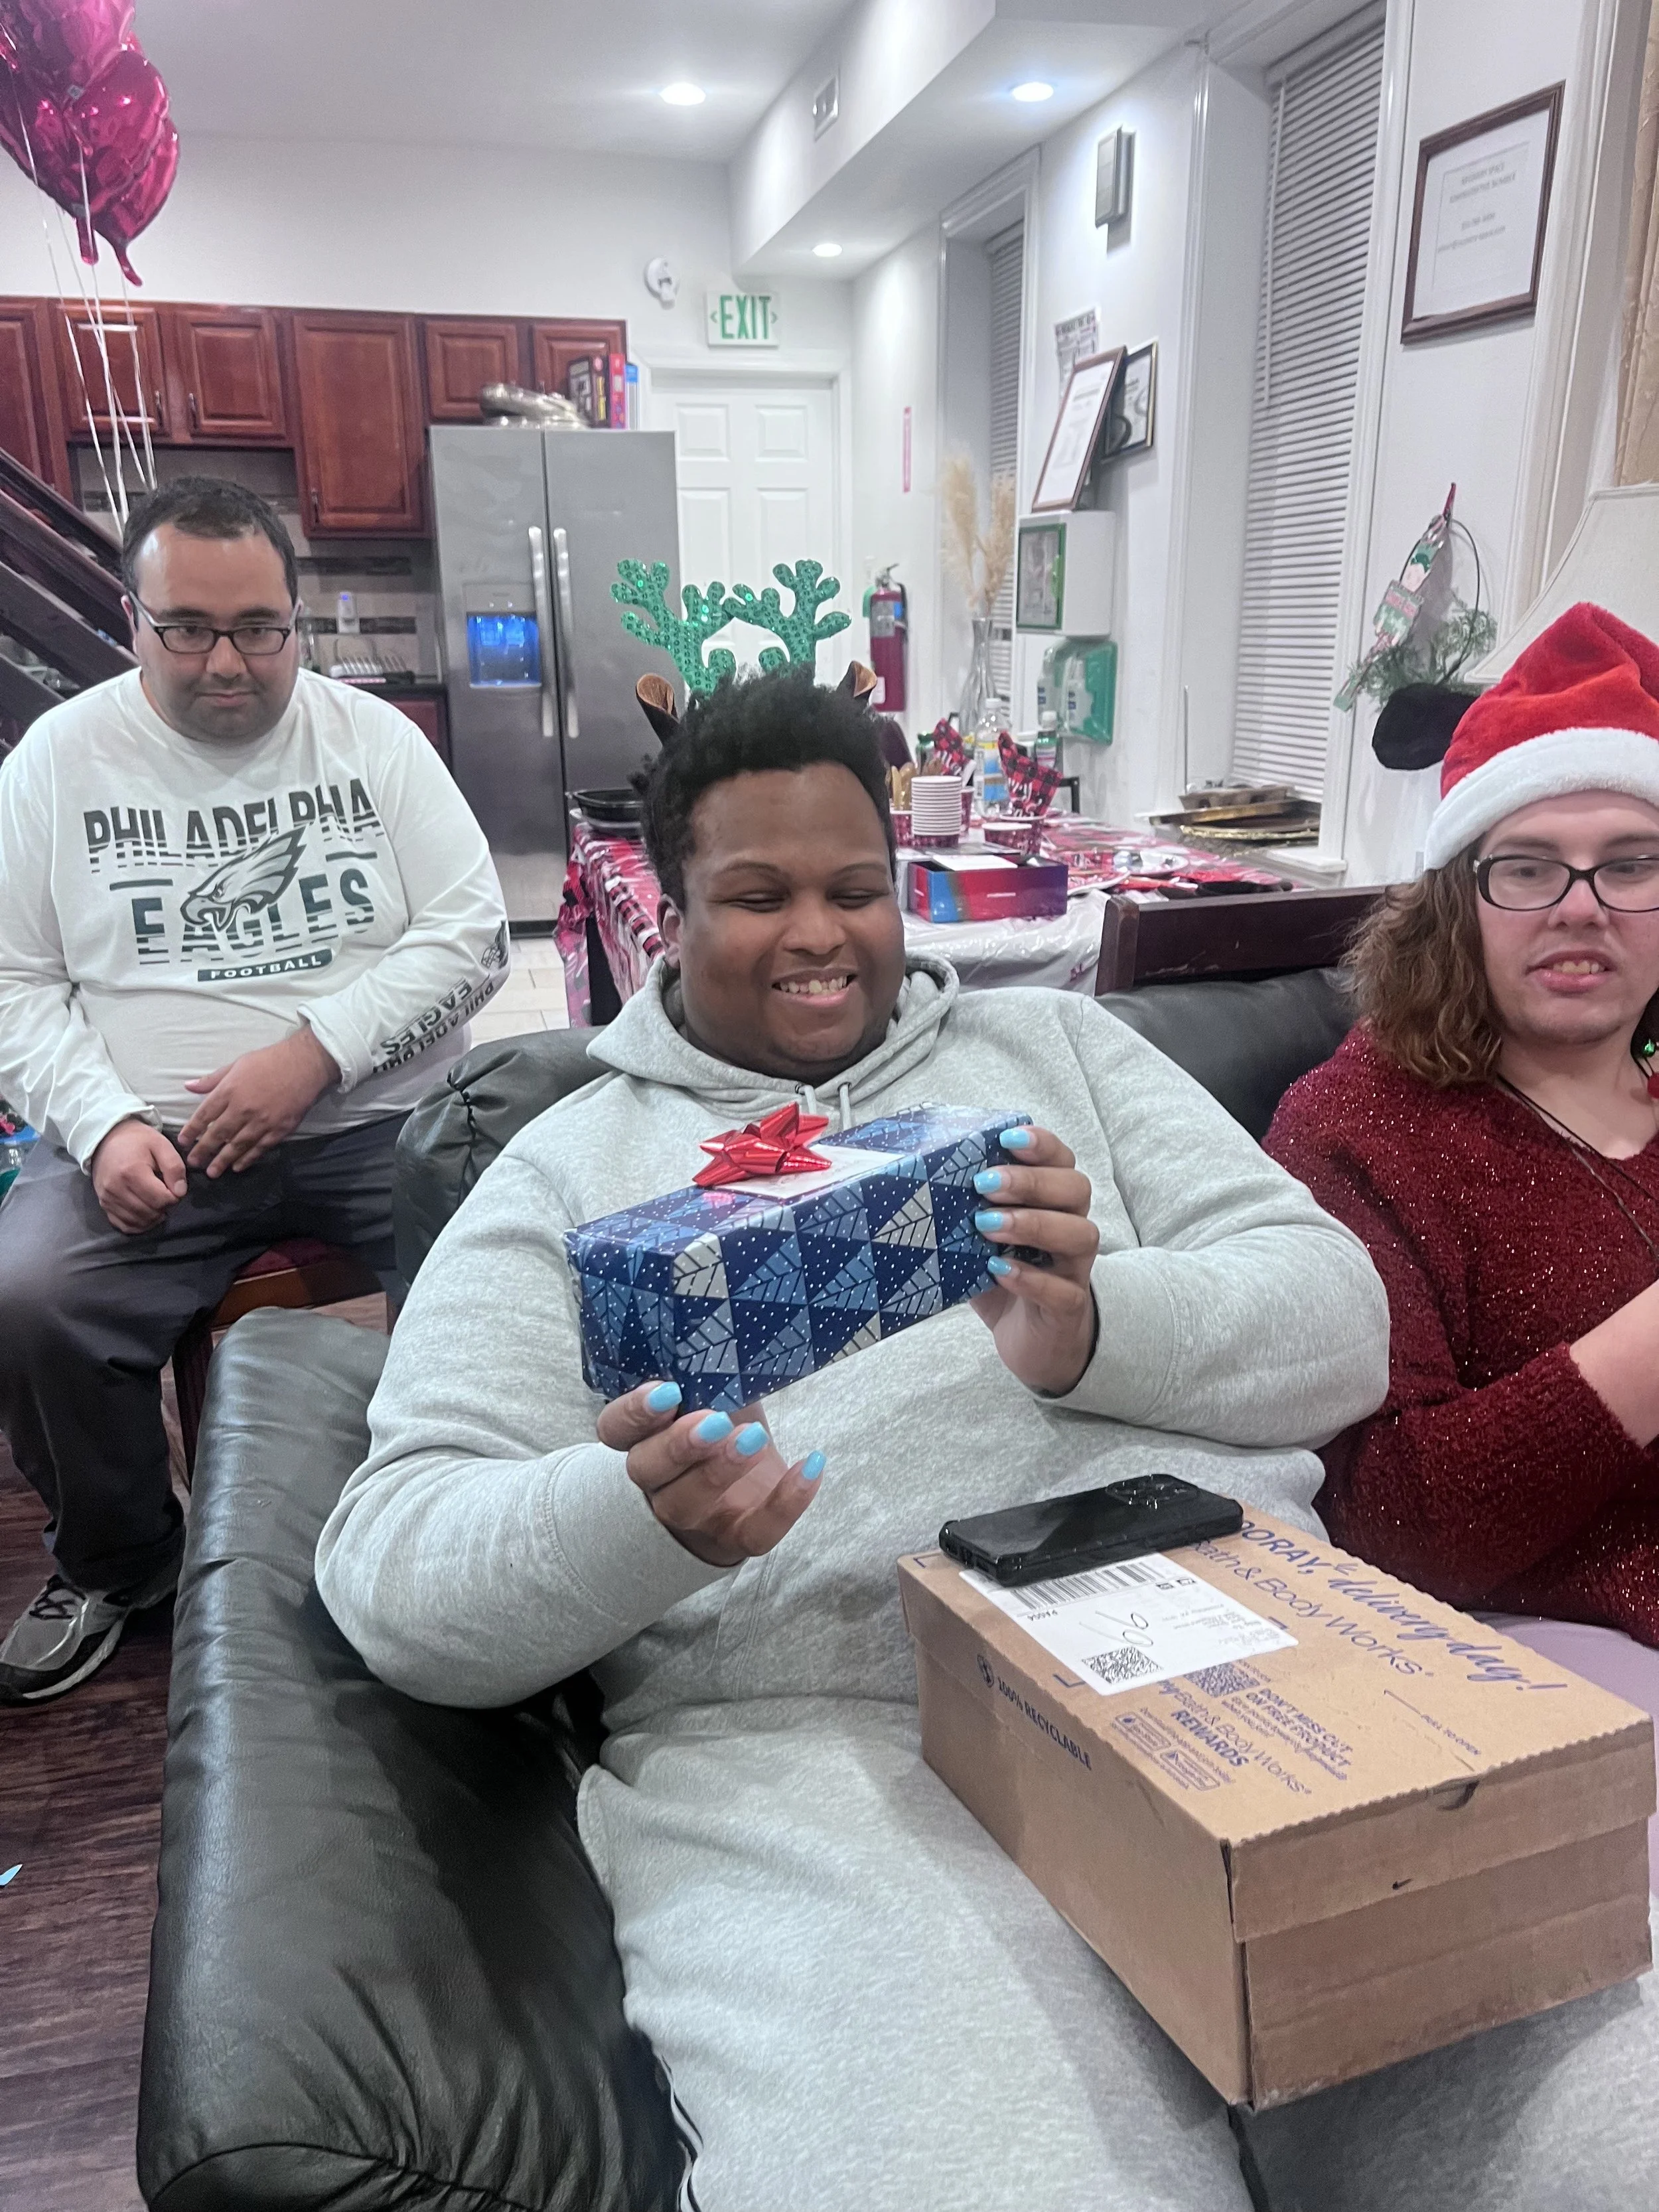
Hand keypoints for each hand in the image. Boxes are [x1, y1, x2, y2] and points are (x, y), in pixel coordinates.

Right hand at [90, 1118, 186, 1232]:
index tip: (174, 1187)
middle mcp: (116, 1188)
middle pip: (150, 1213)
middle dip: (164, 1207)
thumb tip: (180, 1192)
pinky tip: (146, 1213)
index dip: (174, 1197)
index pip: (161, 1199)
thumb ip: (174, 1167)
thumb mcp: (161, 1145)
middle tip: (165, 1193)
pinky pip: (124, 1226)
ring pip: (138, 1222)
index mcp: (131, 1172)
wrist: (106, 1140)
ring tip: (156, 1201)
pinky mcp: (103, 1205)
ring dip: (153, 1217)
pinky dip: (139, 1224)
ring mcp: (107, 1199)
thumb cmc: (137, 1141)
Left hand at [177, 1027, 338, 1176]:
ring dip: (223, 1160)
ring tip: (212, 1172)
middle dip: (203, 1150)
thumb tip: (188, 1086)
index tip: (184, 1142)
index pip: (204, 1115)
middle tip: (193, 1163)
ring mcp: (262, 1122)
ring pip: (237, 1146)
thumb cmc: (269, 1061)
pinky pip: (259, 1148)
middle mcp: (242, 1109)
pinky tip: (238, 1166)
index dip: (192, 1130)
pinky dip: (247, 1159)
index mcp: (229, 1090)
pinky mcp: (279, 1129)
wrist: (304, 1064)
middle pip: (218, 1134)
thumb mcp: (237, 1064)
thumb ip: (212, 1079)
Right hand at [597, 1381, 824, 1567]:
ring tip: (754, 1439)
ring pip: (687, 1504)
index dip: (634, 1413)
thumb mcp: (715, 1393)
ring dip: (719, 1471)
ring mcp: (695, 1517)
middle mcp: (658, 1483)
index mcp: (644, 1437)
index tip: (669, 1390)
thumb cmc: (726, 1425)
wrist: (752, 1489)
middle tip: (714, 1420)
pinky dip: (786, 1503)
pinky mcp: (737, 1539)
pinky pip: (756, 1533)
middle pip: (646, 1470)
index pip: (615, 1430)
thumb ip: (709, 1372)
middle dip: (678, 1445)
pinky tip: (810, 1466)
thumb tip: (729, 1325)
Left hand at [969, 1125, 1100, 1396]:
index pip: (1062, 1161)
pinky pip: (1062, 1290)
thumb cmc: (1002, 1275)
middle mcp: (1071, 1227)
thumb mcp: (978, 1237)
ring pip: (1080, 1235)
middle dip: (1031, 1181)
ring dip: (1034, 1224)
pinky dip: (1031, 1278)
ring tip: (987, 1225)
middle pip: (1075, 1189)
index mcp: (1053, 1202)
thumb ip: (961, 1208)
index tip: (1008, 1137)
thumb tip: (908, 1177)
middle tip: (985, 1184)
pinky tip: (999, 1269)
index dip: (1042, 1144)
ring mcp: (1074, 1269)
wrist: (1031, 1340)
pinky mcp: (1068, 1308)